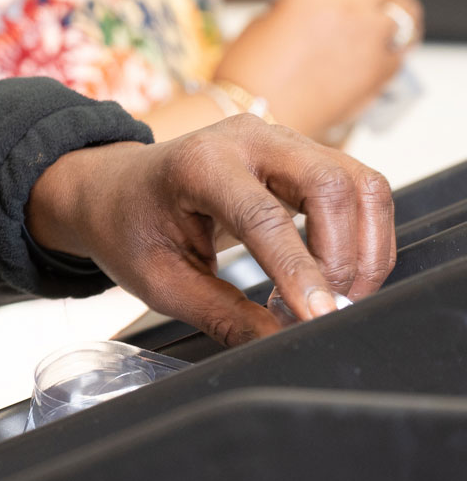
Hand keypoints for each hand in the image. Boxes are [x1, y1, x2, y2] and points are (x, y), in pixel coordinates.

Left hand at [26, 114, 394, 345]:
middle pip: (331, 184)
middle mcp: (245, 139)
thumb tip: (279, 341)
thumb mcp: (161, 282)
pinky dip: (360, 230)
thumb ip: (222, 314)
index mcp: (198, 165)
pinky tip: (336, 270)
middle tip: (327, 309)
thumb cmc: (128, 227)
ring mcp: (276, 139)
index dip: (299, 272)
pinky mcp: (296, 154)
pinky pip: (352, 184)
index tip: (319, 317)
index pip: (265, 217)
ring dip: (364, 244)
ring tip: (338, 295)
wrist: (116, 188)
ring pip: (356, 181)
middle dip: (344, 256)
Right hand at [214, 0, 423, 141]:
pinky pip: (405, 41)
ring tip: (381, 0)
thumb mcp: (264, 20)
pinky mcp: (379, 69)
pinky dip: (397, 35)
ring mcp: (370, 37)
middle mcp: (350, 6)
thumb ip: (296, 0)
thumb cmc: (250, 76)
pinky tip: (386, 36)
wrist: (258, 116)